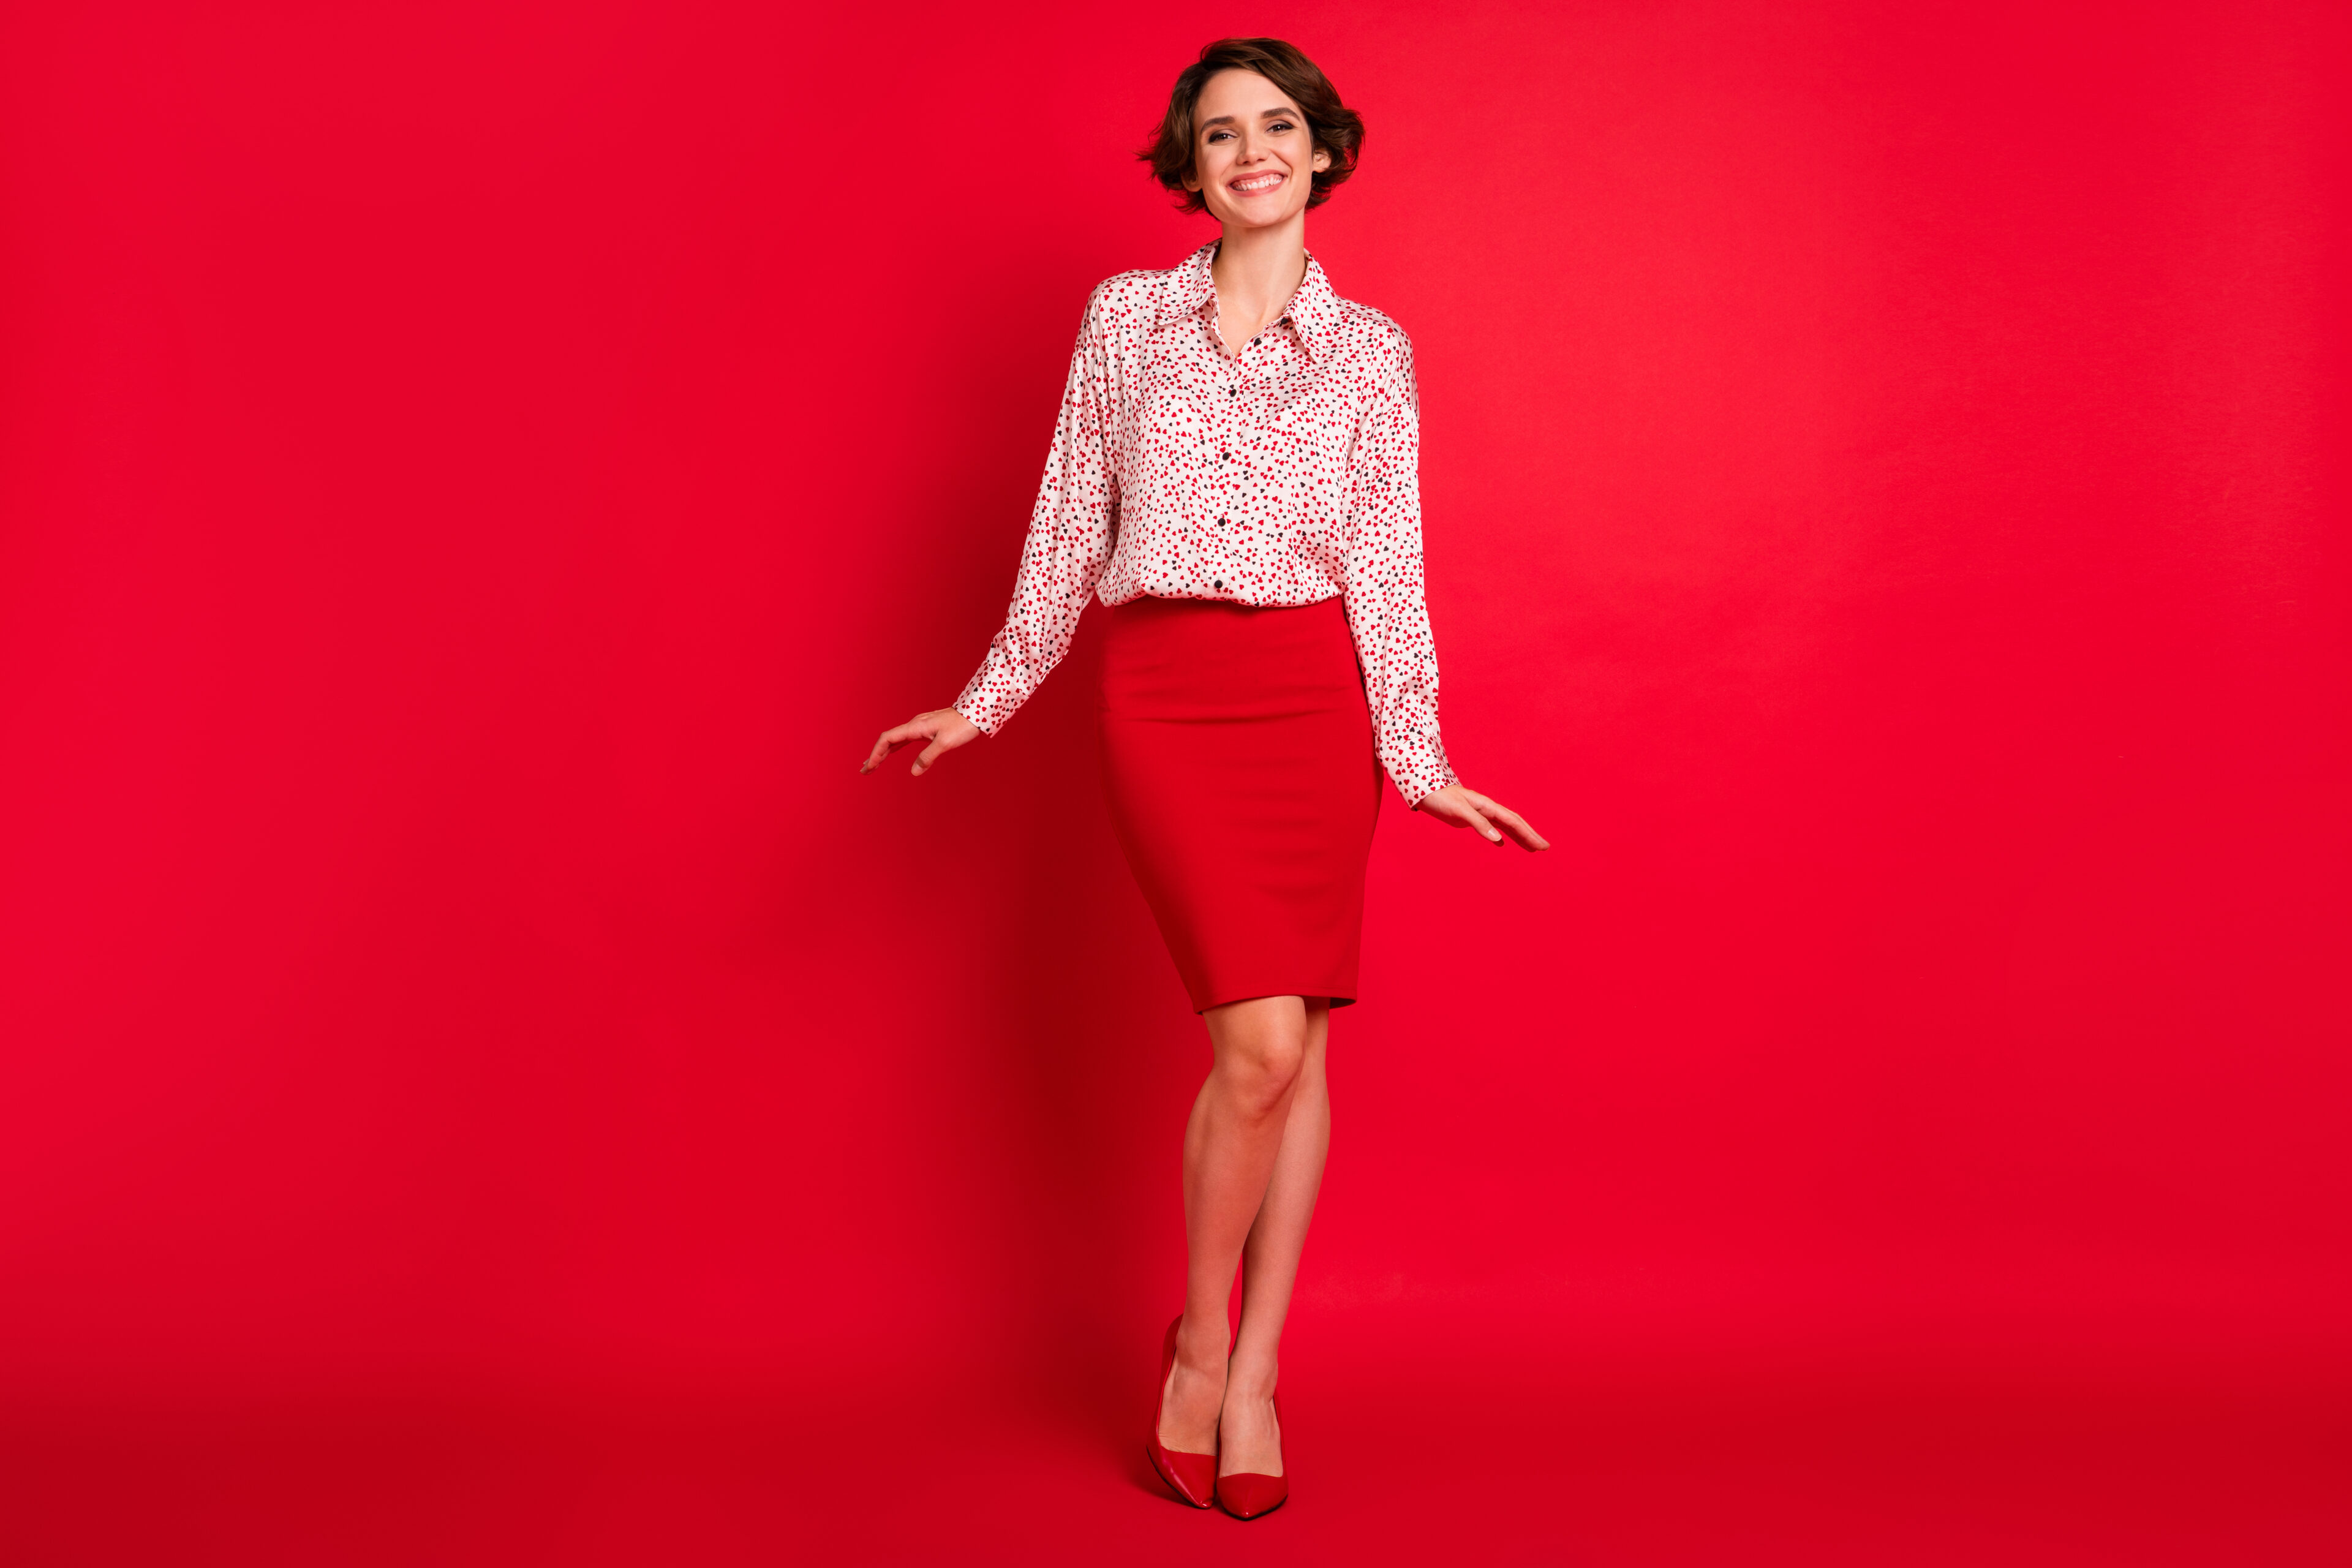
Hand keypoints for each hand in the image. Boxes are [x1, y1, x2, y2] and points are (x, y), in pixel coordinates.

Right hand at [861, 708, 981, 776]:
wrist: (976, 712)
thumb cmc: (962, 725)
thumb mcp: (945, 743)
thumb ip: (928, 757)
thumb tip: (914, 772)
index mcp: (915, 727)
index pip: (888, 739)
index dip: (876, 753)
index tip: (870, 767)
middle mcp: (914, 725)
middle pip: (888, 740)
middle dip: (875, 755)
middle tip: (864, 771)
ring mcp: (920, 727)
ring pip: (895, 740)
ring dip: (883, 752)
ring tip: (873, 765)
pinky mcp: (926, 730)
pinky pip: (905, 739)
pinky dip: (894, 748)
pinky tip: (890, 754)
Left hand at [1414, 783, 1547, 850]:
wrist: (1425, 790)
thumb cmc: (1440, 798)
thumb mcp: (1458, 811)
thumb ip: (1478, 823)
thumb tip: (1498, 838)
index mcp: (1487, 806)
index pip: (1513, 822)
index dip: (1529, 834)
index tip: (1542, 846)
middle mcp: (1487, 809)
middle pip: (1514, 823)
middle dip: (1530, 835)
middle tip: (1545, 848)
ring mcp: (1480, 813)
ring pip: (1505, 825)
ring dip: (1519, 836)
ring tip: (1531, 847)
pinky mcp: (1471, 818)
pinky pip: (1492, 827)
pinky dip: (1500, 835)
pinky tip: (1502, 843)